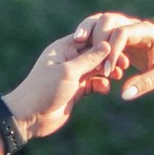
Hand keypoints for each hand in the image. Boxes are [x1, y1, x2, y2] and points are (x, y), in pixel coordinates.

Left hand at [4, 21, 121, 141]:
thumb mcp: (68, 71)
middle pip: (94, 53)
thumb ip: (89, 59)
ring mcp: (72, 75)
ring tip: (118, 76)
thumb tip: (107, 44)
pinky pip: (93, 84)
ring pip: (95, 69)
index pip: (88, 38)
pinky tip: (106, 89)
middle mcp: (68, 59)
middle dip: (109, 58)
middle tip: (124, 63)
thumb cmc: (45, 90)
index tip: (122, 45)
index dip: (105, 41)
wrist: (29, 117)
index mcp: (63, 48)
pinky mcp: (75, 90)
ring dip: (107, 72)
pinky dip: (101, 85)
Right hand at [88, 13, 153, 101]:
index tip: (107, 71)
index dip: (112, 51)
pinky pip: (103, 34)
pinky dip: (93, 41)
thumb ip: (146, 84)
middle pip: (107, 21)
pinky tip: (88, 56)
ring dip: (90, 34)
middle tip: (91, 63)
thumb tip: (125, 95)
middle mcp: (135, 26)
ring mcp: (128, 29)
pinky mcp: (123, 38)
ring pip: (102, 22)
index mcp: (147, 31)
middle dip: (96, 39)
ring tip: (78, 48)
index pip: (122, 33)